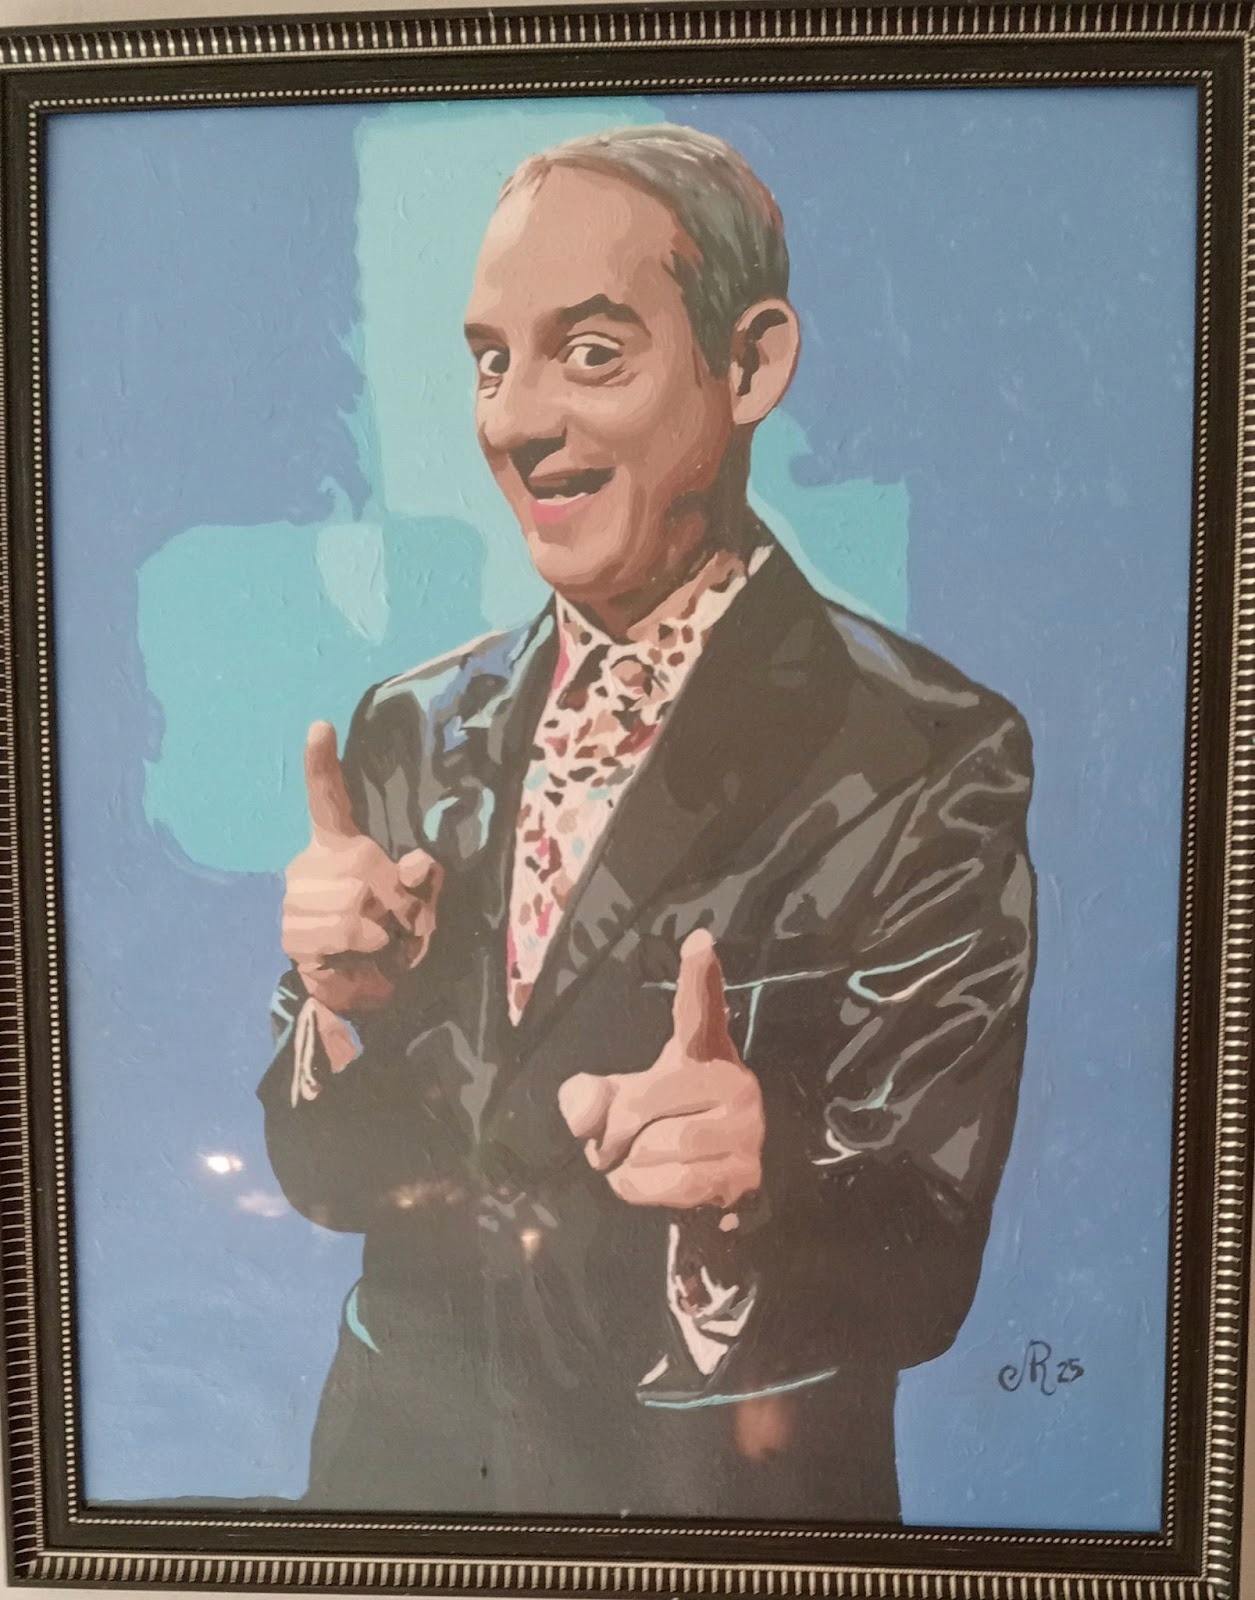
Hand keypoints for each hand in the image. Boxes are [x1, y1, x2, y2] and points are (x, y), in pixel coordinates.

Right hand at [281, 721, 442, 1016]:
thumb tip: (419, 861)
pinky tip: (354, 954)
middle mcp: (311, 862)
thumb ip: (423, 880)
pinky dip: (362, 948)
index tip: (320, 725)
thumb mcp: (420, 902)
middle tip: (396, 924)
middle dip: (396, 901)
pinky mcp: (290, 930)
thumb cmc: (394, 935)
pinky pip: (341, 931)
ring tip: (376, 942)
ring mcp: (296, 895)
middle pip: (365, 866)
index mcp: (341, 844)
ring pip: (355, 902)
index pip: (327, 798)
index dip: (322, 763)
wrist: (365, 987)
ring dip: (381, 930)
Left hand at [557, 930, 763, 1210]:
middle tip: (613, 1148)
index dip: (697, 977)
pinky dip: (644, 1192)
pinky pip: (672, 1183)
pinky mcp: (746, 1171)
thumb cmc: (661, 1132)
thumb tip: (581, 1107)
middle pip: (641, 1103)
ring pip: (656, 1148)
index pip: (697, 1011)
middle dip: (612, 1136)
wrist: (711, 1191)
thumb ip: (588, 1099)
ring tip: (639, 1166)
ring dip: (629, 1168)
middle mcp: (733, 1080)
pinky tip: (654, 1187)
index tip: (698, 939)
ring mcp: (747, 1126)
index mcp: (701, 1051)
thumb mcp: (620, 1106)